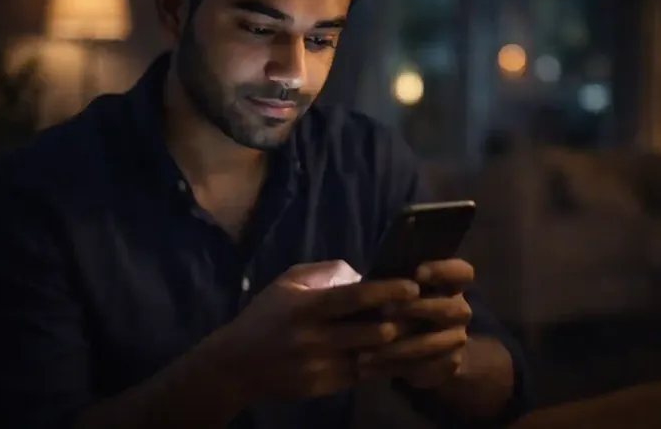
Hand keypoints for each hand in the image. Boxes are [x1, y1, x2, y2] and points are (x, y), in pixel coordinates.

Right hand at [223, 260, 419, 400]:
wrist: (237, 365)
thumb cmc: (266, 316)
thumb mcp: (287, 283)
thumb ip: (324, 272)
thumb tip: (360, 272)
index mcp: (307, 307)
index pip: (355, 297)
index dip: (387, 291)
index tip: (413, 286)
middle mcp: (315, 338)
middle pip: (371, 332)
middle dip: (401, 322)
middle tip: (423, 312)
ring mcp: (320, 366)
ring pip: (372, 358)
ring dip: (397, 346)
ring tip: (418, 334)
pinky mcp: (324, 387)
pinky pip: (362, 376)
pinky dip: (382, 365)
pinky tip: (398, 355)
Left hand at [358, 258, 474, 388]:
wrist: (410, 343)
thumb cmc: (396, 301)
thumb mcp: (392, 284)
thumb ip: (390, 277)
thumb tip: (365, 270)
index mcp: (451, 284)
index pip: (463, 272)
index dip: (444, 271)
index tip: (417, 273)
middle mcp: (459, 309)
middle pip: (451, 308)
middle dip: (418, 308)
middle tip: (385, 309)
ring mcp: (457, 338)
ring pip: (435, 342)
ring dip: (401, 346)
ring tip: (368, 348)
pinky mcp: (448, 363)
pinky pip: (426, 368)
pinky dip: (395, 367)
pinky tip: (369, 366)